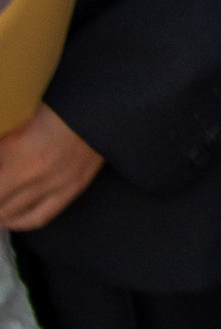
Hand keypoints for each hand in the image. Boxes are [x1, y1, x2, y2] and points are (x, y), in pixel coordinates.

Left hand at [0, 101, 102, 229]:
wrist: (102, 109)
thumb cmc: (59, 106)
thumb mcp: (20, 116)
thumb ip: (4, 139)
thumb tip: (0, 151)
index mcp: (12, 151)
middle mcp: (28, 173)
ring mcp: (50, 186)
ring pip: (9, 214)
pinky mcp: (69, 191)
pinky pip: (38, 218)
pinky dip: (19, 222)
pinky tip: (10, 220)